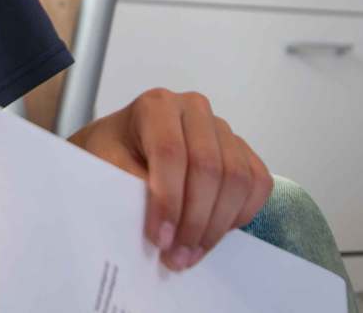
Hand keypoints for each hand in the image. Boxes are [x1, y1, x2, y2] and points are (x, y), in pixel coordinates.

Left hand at [71, 88, 272, 270]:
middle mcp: (193, 110)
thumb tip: (159, 226)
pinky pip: (257, 182)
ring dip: (217, 225)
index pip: (171, 151)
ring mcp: (221, 128)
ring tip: (191, 253)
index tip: (160, 238)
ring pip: (237, 177)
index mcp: (156, 106)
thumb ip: (129, 188)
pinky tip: (214, 232)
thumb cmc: (112, 153)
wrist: (121, 145)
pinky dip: (241, 213)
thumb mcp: (105, 165)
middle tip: (177, 256)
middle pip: (209, 166)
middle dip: (195, 220)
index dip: (168, 200)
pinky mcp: (240, 149)